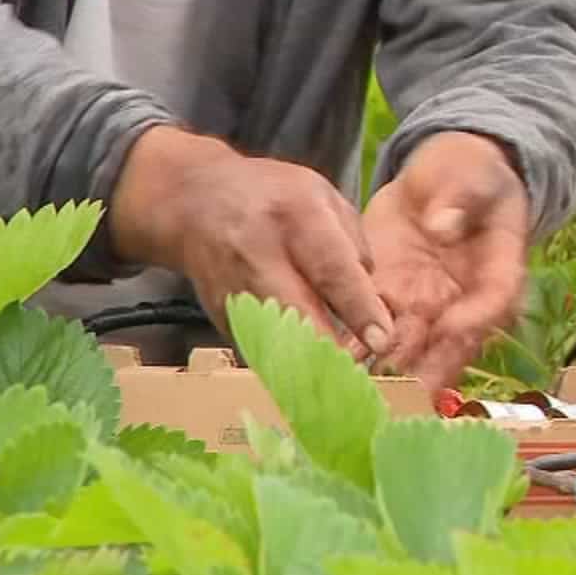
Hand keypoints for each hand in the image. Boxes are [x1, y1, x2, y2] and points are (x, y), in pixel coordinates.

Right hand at [109, 126, 394, 358]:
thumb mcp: (322, 196)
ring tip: (338, 377)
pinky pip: (263, 347)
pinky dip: (288, 362)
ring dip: (312, 365)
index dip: (358, 309)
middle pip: (300, 316)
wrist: (194, 203)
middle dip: (335, 350)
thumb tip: (373, 302)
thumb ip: (355, 244)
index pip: (331, 270)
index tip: (381, 340)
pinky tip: (307, 368)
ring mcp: (235, 289)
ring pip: (279, 343)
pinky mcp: (222, 316)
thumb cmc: (273, 198)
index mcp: (296, 217)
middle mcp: (261, 254)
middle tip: (364, 371)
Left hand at [365, 132, 530, 388]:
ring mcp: (427, 307)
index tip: (449, 327)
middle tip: (401, 393)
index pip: (491, 303)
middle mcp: (464, 302)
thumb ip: (460, 198)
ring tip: (362, 393)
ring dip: (389, 373)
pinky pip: (377, 333)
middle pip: (451, 345)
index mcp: (497, 272)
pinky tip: (333, 367)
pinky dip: (357, 351)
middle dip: (425, 371)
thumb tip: (441, 225)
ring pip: (413, 350)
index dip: (472, 319)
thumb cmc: (469, 175)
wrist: (443, 179)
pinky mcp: (392, 301)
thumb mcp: (471, 176)